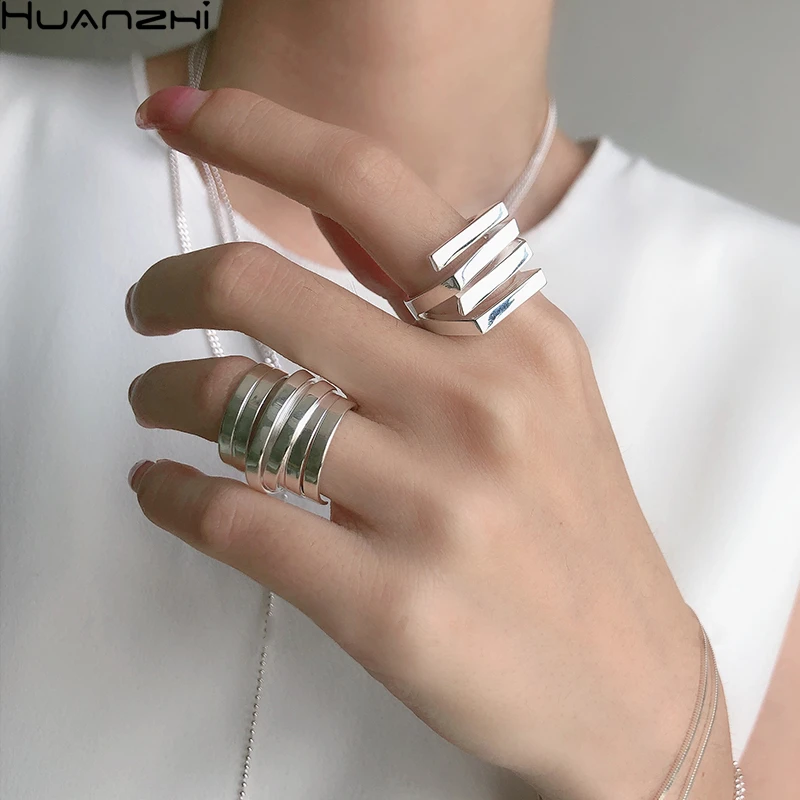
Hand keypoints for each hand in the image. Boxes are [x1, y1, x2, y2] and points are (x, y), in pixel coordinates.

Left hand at [127, 86, 720, 799]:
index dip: (263, 134)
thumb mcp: (541, 396)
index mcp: (520, 335)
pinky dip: (170, 497)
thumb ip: (446, 324)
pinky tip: (163, 492)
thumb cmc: (574, 533)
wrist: (625, 683)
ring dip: (163, 394)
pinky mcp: (388, 604)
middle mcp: (479, 402)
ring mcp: (435, 504)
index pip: (375, 189)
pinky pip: (232, 520)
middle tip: (148, 306)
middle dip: (171, 285)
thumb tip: (326, 254)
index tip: (184, 121)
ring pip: (233, 403)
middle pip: (265, 289)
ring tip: (156, 405)